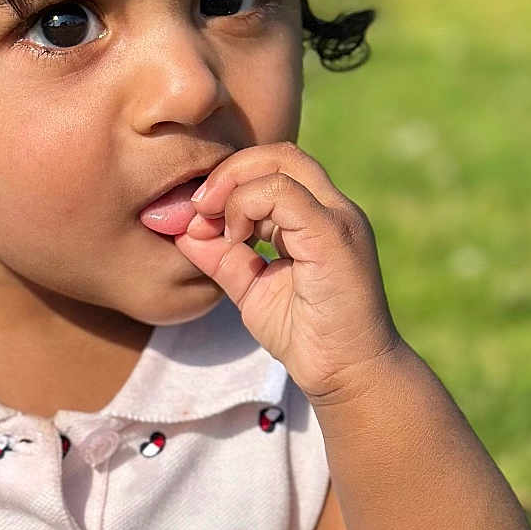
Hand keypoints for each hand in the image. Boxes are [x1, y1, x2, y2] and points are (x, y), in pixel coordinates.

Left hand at [175, 143, 403, 405]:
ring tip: (215, 227)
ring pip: (281, 164)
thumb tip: (182, 229)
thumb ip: (221, 256)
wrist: (347, 375)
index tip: (197, 216)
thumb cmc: (306, 336)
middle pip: (277, 154)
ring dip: (233, 187)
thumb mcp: (251, 288)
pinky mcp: (334, 236)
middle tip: (198, 209)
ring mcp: (338, 218)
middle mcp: (333, 208)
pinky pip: (284, 195)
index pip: (272, 167)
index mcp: (316, 216)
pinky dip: (247, 207)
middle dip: (227, 173)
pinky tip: (237, 241)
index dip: (228, 180)